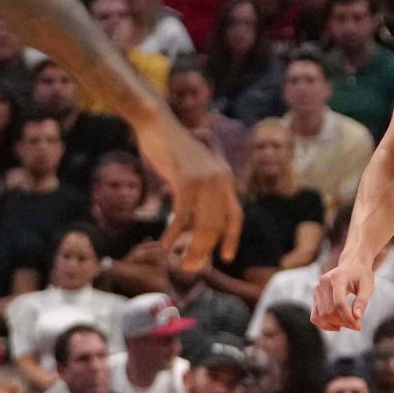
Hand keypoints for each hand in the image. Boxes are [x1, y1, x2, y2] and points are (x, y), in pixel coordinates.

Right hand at [130, 112, 241, 272]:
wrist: (158, 124)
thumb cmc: (172, 148)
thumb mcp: (194, 170)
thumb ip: (202, 190)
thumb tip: (197, 219)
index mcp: (226, 178)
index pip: (235, 215)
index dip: (232, 238)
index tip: (226, 257)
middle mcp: (221, 180)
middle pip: (217, 226)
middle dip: (204, 251)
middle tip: (191, 267)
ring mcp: (205, 180)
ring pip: (202, 225)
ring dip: (191, 248)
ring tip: (180, 263)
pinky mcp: (186, 180)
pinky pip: (182, 216)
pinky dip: (173, 233)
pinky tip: (165, 244)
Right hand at [312, 256, 374, 331]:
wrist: (352, 265)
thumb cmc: (361, 275)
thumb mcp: (367, 286)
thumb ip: (362, 301)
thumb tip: (357, 317)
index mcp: (337, 277)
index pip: (339, 303)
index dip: (348, 318)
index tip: (358, 326)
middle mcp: (323, 283)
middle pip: (329, 311)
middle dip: (343, 322)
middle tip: (356, 325)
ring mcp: (317, 290)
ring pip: (321, 316)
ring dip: (335, 325)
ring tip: (347, 324)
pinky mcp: (315, 296)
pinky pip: (315, 316)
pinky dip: (324, 325)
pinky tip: (337, 326)